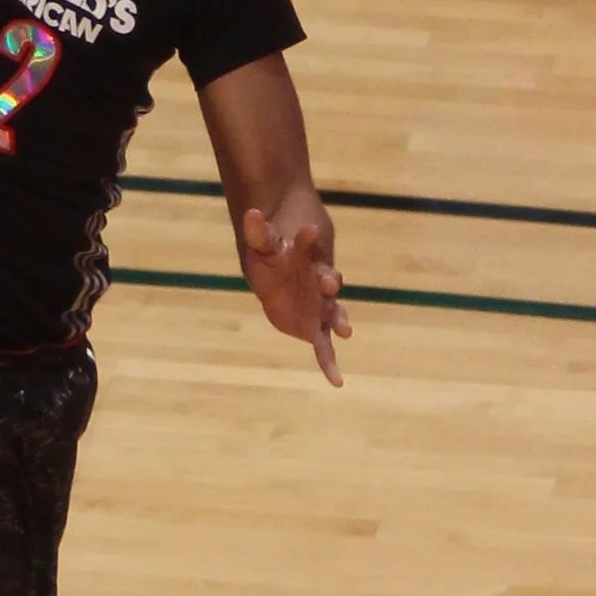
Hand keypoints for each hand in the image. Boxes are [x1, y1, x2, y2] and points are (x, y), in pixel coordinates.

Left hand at [239, 206, 350, 384]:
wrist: (282, 266)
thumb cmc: (274, 252)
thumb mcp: (264, 242)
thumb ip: (259, 232)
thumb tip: (250, 214)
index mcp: (309, 254)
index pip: (310, 244)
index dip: (309, 238)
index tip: (310, 229)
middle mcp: (319, 279)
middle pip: (328, 279)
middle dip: (328, 280)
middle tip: (327, 281)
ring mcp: (321, 303)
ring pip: (333, 312)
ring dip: (339, 319)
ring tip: (345, 329)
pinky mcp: (315, 325)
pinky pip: (323, 346)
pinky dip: (328, 362)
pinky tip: (336, 380)